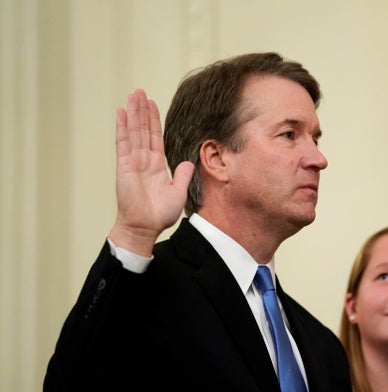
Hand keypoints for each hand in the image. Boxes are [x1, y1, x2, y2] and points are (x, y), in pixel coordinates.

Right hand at [109, 89, 193, 255]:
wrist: (145, 227)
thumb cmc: (159, 214)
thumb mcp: (178, 192)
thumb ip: (183, 175)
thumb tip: (189, 162)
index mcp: (157, 166)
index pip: (156, 137)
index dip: (154, 121)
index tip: (153, 104)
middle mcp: (144, 160)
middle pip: (143, 129)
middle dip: (142, 110)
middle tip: (140, 91)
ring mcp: (133, 161)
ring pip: (134, 131)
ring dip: (134, 113)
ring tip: (133, 94)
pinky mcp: (124, 165)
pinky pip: (123, 142)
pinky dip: (123, 126)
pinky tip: (122, 112)